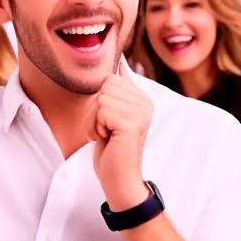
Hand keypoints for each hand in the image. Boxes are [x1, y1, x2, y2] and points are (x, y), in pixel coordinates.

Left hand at [85, 72, 153, 210]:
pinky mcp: (131, 123)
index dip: (101, 101)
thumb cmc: (112, 150)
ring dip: (96, 120)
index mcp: (142, 98)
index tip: (110, 121)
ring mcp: (140, 112)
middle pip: (104, 84)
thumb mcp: (113, 115)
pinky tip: (108, 139)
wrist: (120, 179)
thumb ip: (116, 91)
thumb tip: (118, 60)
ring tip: (108, 135)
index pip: (111, 78)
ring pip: (101, 98)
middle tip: (107, 129)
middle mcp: (145, 102)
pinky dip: (97, 127)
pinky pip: (101, 111)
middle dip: (96, 109)